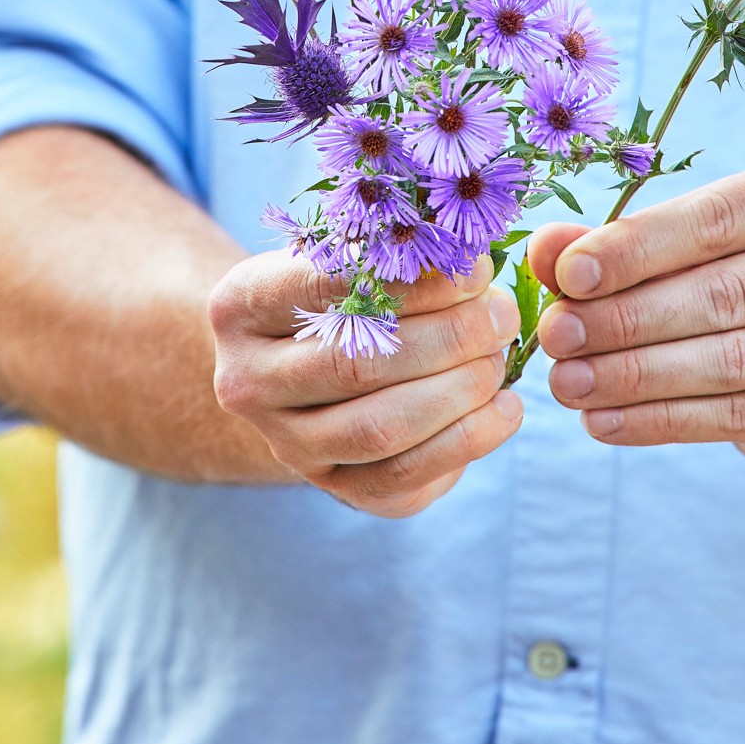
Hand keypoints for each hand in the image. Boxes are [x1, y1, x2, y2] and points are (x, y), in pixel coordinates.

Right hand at [208, 253, 522, 515]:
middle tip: (500, 314)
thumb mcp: (341, 262)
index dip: (412, 280)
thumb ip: (390, 256)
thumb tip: (470, 255)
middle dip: (447, 338)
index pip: (324, 288)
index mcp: (239, 307)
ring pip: (379, 428)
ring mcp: (286, 444)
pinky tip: (505, 408)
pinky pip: (405, 475)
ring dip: (458, 392)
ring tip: (499, 358)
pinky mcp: (336, 488)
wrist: (299, 375)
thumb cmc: (335, 300)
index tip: (475, 267)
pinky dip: (468, 440)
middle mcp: (246, 382)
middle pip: (356, 365)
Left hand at [530, 158, 744, 470]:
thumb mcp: (698, 235)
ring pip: (730, 362)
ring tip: (568, 384)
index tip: (567, 276)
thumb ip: (623, 239)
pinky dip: (662, 421)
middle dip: (624, 320)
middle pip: (722, 295)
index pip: (715, 220)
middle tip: (555, 338)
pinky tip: (605, 420)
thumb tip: (545, 250)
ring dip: (636, 377)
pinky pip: (738, 417)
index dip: (635, 250)